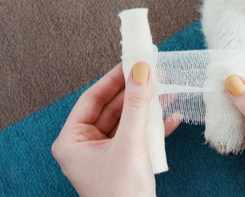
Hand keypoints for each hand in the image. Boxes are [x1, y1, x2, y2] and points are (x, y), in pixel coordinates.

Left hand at [52, 62, 180, 196]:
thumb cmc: (122, 195)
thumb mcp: (131, 142)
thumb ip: (136, 104)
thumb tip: (141, 70)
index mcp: (72, 141)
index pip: (92, 98)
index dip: (114, 78)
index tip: (132, 61)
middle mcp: (85, 146)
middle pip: (112, 108)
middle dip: (136, 92)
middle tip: (153, 72)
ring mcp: (105, 154)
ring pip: (127, 120)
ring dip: (148, 108)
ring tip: (167, 90)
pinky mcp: (123, 162)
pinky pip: (137, 136)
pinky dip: (154, 127)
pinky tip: (172, 118)